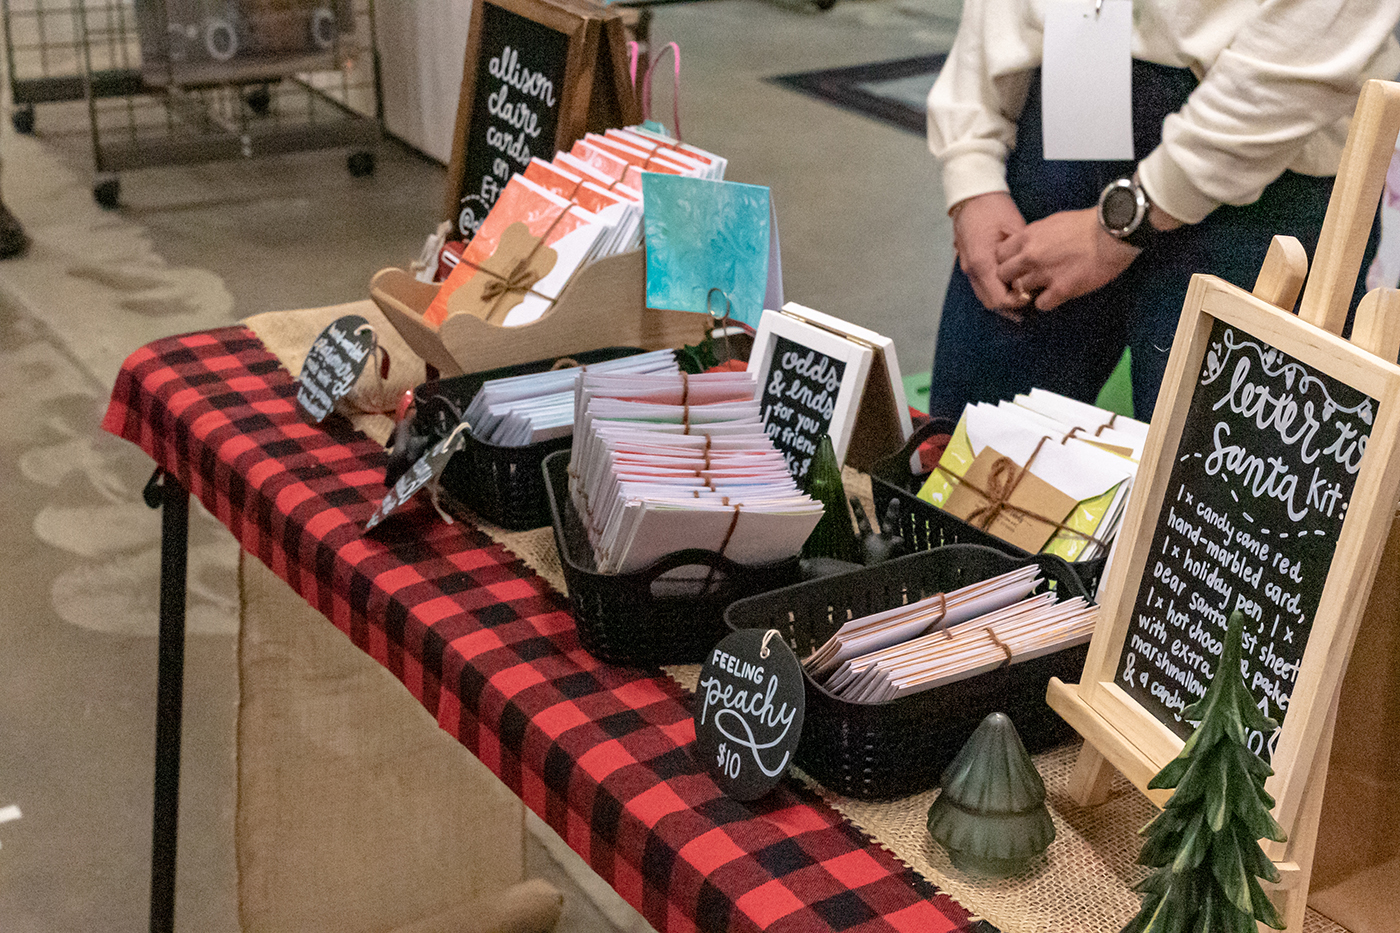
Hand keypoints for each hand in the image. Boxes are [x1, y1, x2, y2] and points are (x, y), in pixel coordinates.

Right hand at [951, 193, 1028, 315]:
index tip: (1032, 294)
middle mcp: (971, 269)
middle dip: (1010, 304)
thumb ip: (1021, 256)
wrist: (972, 193)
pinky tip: (1010, 282)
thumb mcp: (1015, 229)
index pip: (998, 299)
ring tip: (1022, 291)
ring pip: (984, 295)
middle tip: (1030, 296)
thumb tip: (1031, 275)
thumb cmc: (994, 207)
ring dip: (1002, 297)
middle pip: (990, 302)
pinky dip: (995, 288)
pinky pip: (981, 284)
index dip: (1016, 302)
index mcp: (981, 261)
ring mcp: (966, 267)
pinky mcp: (968, 262)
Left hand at [994, 208, 1140, 311]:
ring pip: (1020, 290)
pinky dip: (1047, 302)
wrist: (1113, 233)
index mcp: (1029, 236)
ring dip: (1030, 291)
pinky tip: (1057, 295)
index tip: (1016, 264)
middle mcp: (1031, 255)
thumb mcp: (1053, 222)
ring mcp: (1044, 273)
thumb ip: (1035, 236)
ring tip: (1044, 287)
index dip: (1007, 261)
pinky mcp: (1061, 289)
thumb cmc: (1088, 224)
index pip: (999, 254)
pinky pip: (1041, 304)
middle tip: (1026, 279)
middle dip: (1013, 278)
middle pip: (1003, 274)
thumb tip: (1025, 246)